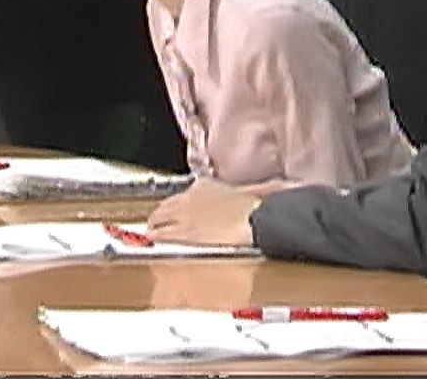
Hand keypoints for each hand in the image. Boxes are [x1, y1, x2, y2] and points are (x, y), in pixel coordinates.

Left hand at [145, 178, 260, 246]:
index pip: (183, 194)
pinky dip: (155, 237)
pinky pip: (161, 234)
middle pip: (165, 206)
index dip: (179, 205)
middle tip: (158, 224)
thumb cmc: (257, 209)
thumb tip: (275, 186)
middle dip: (160, 215)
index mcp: (205, 185)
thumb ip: (254, 190)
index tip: (180, 211)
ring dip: (154, 226)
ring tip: (151, 233)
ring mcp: (183, 214)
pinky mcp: (182, 232)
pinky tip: (152, 241)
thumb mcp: (254, 191)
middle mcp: (189, 197)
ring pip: (158, 219)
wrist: (252, 220)